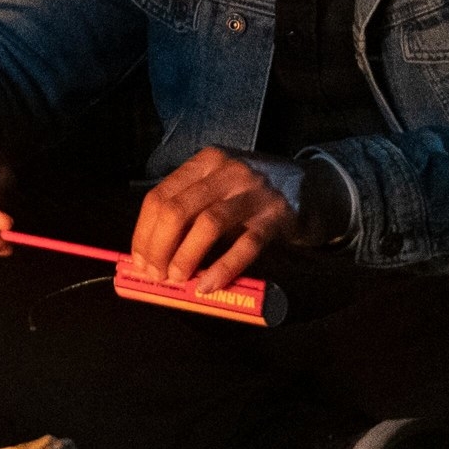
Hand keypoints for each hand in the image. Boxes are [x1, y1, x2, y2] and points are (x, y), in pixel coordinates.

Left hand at [130, 148, 300, 291]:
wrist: (310, 187)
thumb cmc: (249, 195)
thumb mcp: (217, 188)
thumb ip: (187, 212)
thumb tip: (150, 256)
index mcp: (204, 162)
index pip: (159, 197)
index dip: (143, 233)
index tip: (138, 261)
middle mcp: (227, 171)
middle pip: (177, 210)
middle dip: (159, 247)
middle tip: (155, 274)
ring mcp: (254, 192)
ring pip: (208, 224)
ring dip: (186, 257)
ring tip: (177, 279)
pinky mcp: (277, 216)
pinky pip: (246, 245)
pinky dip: (223, 268)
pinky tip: (208, 285)